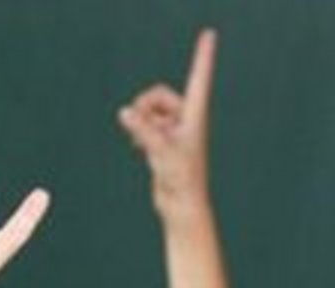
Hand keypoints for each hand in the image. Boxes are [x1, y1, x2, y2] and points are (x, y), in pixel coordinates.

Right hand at [118, 29, 216, 215]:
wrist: (181, 206)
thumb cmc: (181, 179)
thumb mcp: (161, 150)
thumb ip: (143, 129)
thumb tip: (125, 112)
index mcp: (195, 116)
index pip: (199, 79)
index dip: (203, 56)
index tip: (209, 34)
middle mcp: (186, 120)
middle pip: (160, 94)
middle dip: (146, 104)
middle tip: (142, 126)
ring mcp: (173, 130)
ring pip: (149, 109)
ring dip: (140, 121)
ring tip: (141, 142)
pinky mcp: (162, 141)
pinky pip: (144, 124)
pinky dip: (138, 131)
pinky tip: (138, 148)